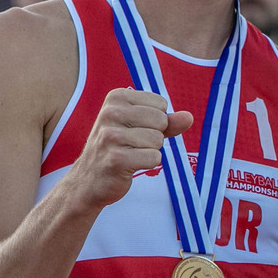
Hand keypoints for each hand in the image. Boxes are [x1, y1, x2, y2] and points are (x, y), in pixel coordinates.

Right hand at [67, 88, 192, 210]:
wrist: (89, 179)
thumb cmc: (118, 148)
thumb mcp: (140, 127)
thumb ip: (167, 121)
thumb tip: (189, 117)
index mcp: (116, 98)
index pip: (160, 103)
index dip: (155, 121)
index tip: (134, 129)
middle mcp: (110, 113)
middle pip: (161, 120)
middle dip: (154, 136)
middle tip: (133, 145)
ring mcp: (111, 136)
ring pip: (157, 140)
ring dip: (150, 151)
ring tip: (130, 154)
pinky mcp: (116, 159)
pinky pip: (154, 157)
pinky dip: (147, 164)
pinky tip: (129, 165)